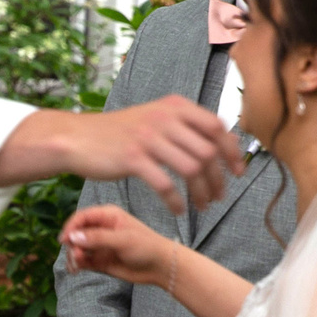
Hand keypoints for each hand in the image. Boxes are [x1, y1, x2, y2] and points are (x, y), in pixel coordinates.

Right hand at [60, 205, 177, 287]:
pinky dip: (77, 265)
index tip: (64, 240)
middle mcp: (101, 229)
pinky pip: (82, 261)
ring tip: (77, 265)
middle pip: (77, 233)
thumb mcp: (123, 240)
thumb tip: (73, 237)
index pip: (82, 217)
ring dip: (73, 256)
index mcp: (107, 215)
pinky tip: (76, 270)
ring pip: (77, 248)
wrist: (160, 267)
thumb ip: (98, 238)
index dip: (71, 227)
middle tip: (76, 256)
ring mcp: (100, 245)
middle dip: (72, 244)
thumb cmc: (147, 247)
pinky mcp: (100, 260)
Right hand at [67, 96, 241, 212]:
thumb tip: (221, 138)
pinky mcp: (133, 159)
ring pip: (191, 169)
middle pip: (208, 151)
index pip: (217, 127)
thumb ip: (184, 125)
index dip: (232, 151)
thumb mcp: (154, 117)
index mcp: (174, 106)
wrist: (79, 138)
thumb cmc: (118, 133)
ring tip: (202, 206)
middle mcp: (164, 118)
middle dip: (219, 179)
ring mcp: (149, 138)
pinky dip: (176, 202)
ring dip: (202, 193)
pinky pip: (165, 185)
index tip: (238, 172)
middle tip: (219, 196)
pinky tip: (178, 210)